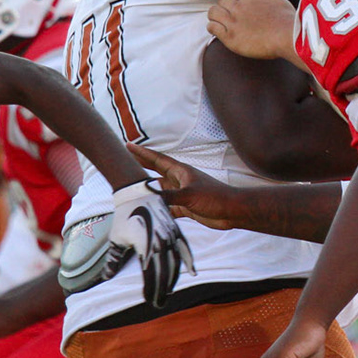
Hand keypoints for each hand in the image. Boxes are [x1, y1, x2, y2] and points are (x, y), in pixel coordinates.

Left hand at [107, 181, 194, 308]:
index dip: (150, 290)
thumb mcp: (116, 239)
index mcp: (145, 247)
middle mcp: (160, 243)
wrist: (137, 192)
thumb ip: (113, 260)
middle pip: (165, 273)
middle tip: (160, 304)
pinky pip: (185, 248)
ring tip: (170, 292)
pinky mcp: (176, 230)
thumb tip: (106, 278)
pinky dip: (188, 260)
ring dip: (174, 279)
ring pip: (176, 263)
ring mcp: (171, 236)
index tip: (149, 302)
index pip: (150, 275)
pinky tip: (192, 271)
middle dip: (162, 290)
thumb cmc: (123, 216)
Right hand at [129, 144, 245, 229]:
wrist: (232, 211)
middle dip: (141, 167)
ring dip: (148, 191)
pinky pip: (167, 206)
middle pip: (156, 172)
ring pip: (160, 191)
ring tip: (131, 190)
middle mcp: (180, 181)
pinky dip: (158, 208)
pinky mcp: (185, 207)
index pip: (157, 159)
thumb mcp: (189, 195)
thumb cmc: (215, 197)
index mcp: (181, 172)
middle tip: (126, 163)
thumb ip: (169, 196)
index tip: (128, 145)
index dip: (142, 153)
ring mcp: (182, 194)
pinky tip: (148, 211)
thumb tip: (148, 196)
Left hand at [210, 0, 300, 62]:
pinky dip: (212, 27)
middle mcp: (238, 6)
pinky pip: (212, 27)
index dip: (235, 1)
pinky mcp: (230, 37)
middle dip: (224, 7)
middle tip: (227, 15)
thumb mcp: (278, 1)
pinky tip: (216, 31)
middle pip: (221, 1)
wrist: (287, 37)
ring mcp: (233, 21)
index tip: (238, 7)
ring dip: (215, 16)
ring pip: (213, 12)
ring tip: (218, 21)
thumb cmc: (288, 21)